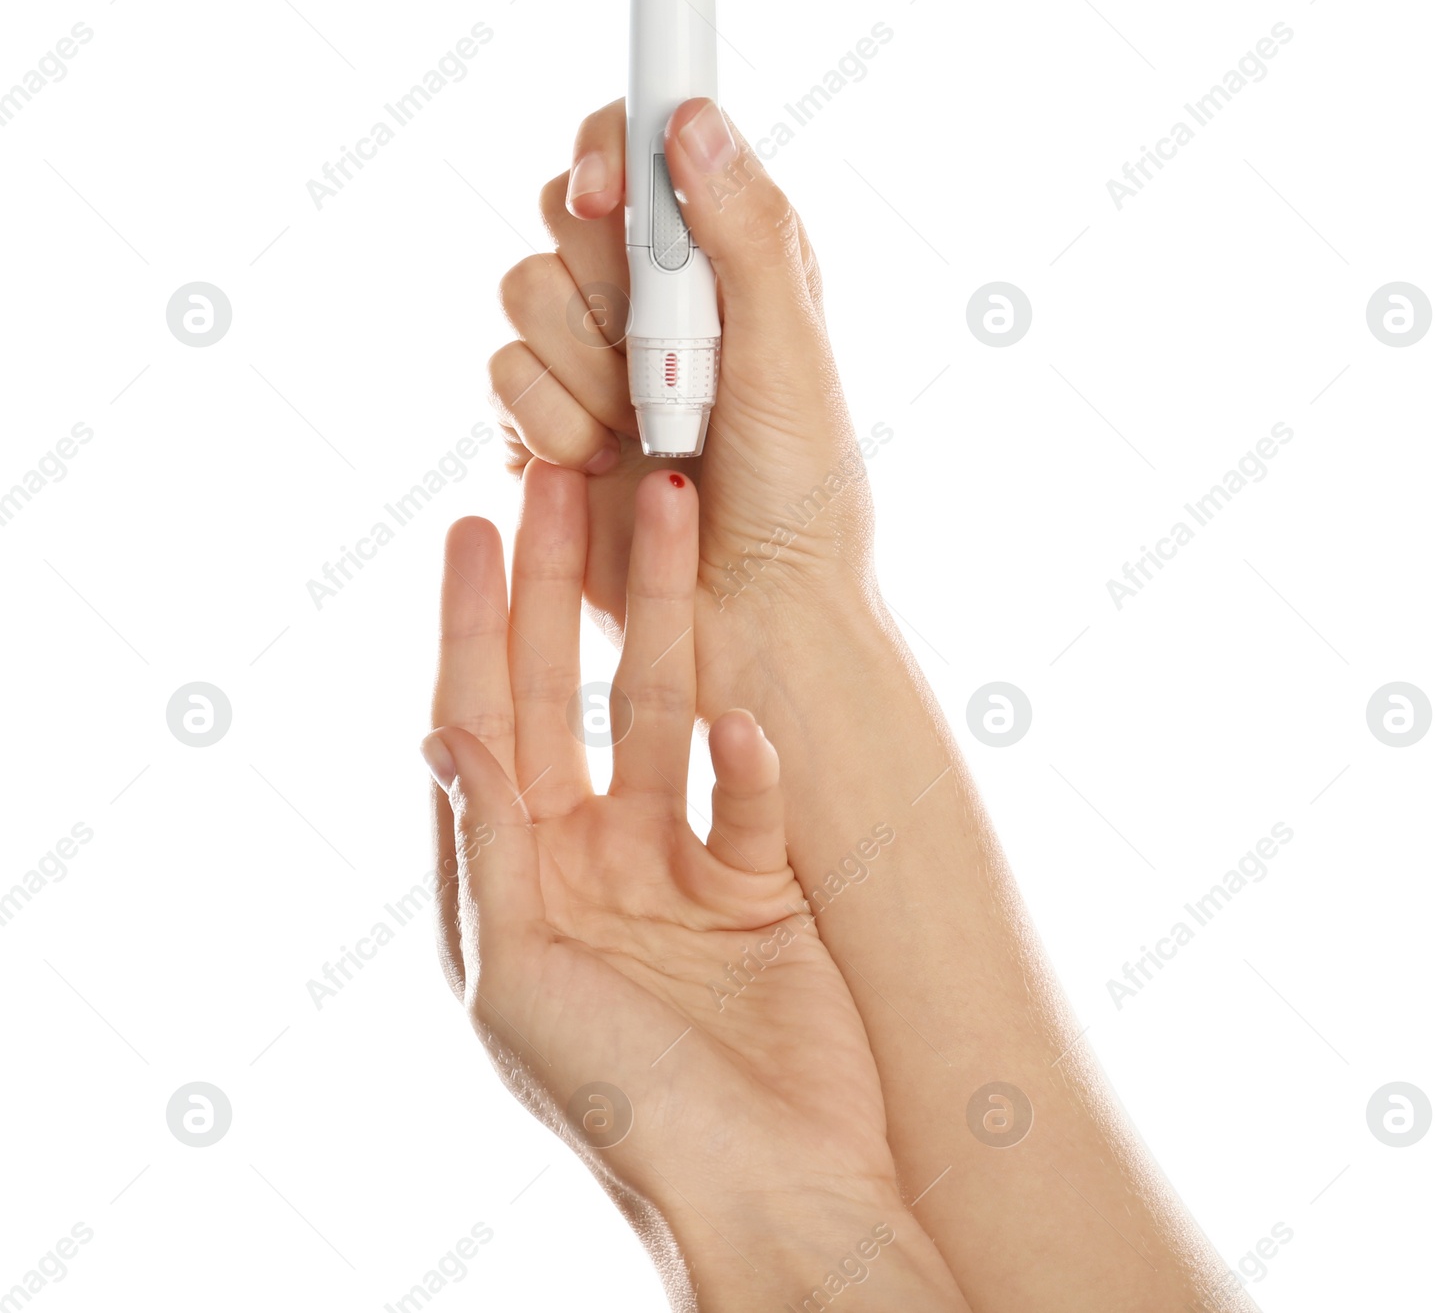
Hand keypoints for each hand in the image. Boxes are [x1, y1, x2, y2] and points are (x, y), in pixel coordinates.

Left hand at [424, 463, 965, 1308]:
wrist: (767, 1187)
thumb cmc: (623, 1104)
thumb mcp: (517, 978)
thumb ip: (484, 848)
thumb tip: (440, 728)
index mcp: (512, 874)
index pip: (481, 716)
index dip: (472, 618)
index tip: (474, 522)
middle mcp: (585, 849)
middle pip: (567, 684)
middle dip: (565, 581)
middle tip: (571, 475)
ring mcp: (674, 855)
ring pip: (663, 705)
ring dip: (669, 613)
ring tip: (676, 511)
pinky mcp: (758, 873)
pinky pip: (751, 788)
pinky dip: (751, 752)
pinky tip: (746, 713)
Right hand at [490, 99, 880, 707]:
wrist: (751, 619)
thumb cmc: (800, 495)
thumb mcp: (791, 355)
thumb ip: (746, 233)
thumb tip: (692, 115)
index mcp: (728, 263)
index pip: (643, 151)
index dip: (608, 151)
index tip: (605, 197)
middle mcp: (654, 300)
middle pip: (562, 214)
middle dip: (603, 286)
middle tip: (661, 352)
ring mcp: (591, 360)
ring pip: (522, 294)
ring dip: (582, 367)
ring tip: (646, 430)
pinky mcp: (543, 421)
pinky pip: (501, 375)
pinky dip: (550, 421)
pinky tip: (602, 467)